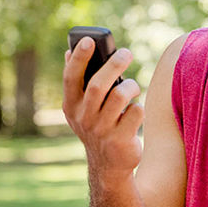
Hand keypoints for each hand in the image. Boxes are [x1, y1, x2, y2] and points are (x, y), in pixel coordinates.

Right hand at [63, 37, 144, 180]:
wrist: (109, 165)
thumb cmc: (97, 126)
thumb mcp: (82, 108)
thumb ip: (77, 82)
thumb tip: (68, 50)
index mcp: (71, 106)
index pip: (71, 78)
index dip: (78, 58)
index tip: (89, 40)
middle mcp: (83, 118)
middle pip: (98, 85)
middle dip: (114, 65)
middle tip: (126, 53)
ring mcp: (101, 131)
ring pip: (119, 96)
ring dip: (131, 86)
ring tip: (133, 87)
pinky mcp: (120, 140)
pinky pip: (135, 112)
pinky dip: (138, 106)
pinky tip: (135, 112)